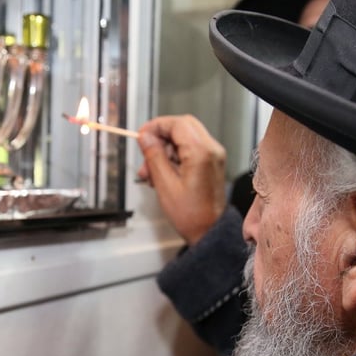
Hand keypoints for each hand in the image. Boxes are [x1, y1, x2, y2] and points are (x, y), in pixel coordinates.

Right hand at [136, 115, 227, 244]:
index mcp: (201, 153)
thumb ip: (154, 156)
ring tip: (150, 172)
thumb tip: (145, 137)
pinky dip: (174, 157)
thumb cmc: (191, 215)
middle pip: (182, 127)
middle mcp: (211, 150)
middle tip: (146, 151)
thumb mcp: (165, 184)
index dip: (156, 126)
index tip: (142, 135)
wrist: (209, 231)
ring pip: (185, 138)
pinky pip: (190, 149)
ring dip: (165, 150)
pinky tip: (162, 174)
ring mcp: (213, 156)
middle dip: (160, 137)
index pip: (177, 124)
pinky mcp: (211, 163)